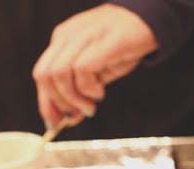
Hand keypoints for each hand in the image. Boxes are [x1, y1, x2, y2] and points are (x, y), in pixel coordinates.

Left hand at [33, 4, 157, 129]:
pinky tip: (100, 93)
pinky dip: (88, 88)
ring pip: (59, 73)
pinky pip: (82, 69)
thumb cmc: (124, 46)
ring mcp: (85, 35)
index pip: (42, 74)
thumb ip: (79, 88)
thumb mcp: (96, 70)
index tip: (55, 121)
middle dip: (58, 102)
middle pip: (44, 75)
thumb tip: (69, 115)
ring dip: (73, 98)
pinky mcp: (103, 40)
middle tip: (77, 115)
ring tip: (91, 106)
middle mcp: (68, 35)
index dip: (45, 102)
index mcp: (62, 40)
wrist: (152, 21)